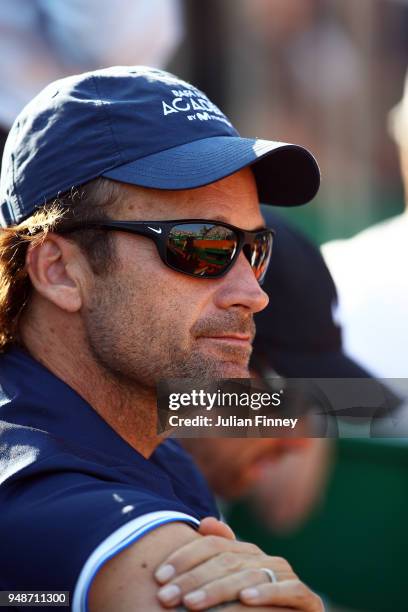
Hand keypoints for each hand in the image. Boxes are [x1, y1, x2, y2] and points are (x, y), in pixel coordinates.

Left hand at [155, 518, 322, 610]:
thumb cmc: (253, 611)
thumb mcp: (230, 586)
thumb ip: (218, 554)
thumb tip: (205, 523)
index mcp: (247, 553)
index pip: (212, 546)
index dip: (184, 558)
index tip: (158, 577)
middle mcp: (267, 560)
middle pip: (226, 561)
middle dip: (192, 579)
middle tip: (166, 596)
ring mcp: (288, 578)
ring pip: (250, 576)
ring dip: (218, 590)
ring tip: (191, 603)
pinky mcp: (307, 599)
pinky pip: (288, 590)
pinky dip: (266, 593)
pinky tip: (245, 599)